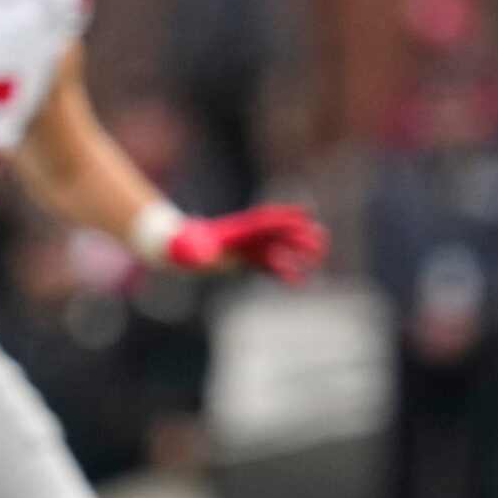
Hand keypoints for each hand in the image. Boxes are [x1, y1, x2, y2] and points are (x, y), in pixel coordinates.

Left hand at [162, 203, 326, 282]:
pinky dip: (284, 272)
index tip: (307, 215)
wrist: (177, 250)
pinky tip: (299, 282)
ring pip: (278, 249)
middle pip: (276, 234)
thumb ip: (196, 251)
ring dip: (297, 253)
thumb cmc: (180, 247)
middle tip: (321, 238)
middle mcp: (245, 237)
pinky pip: (268, 265)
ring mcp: (247, 247)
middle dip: (298, 236)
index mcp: (234, 230)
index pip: (264, 222)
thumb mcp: (185, 248)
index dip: (285, 217)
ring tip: (318, 257)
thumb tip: (205, 258)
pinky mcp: (245, 259)